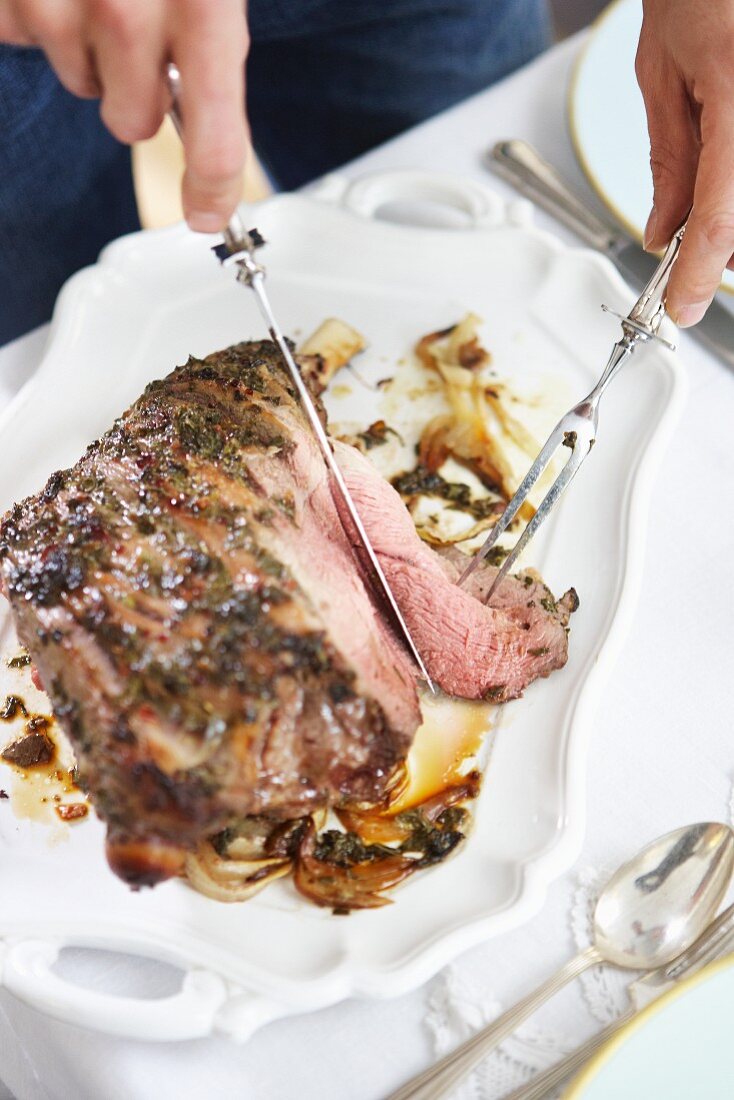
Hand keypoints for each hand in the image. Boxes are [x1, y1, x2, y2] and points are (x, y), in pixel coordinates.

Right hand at [0, 0, 248, 231]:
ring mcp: (60, 1)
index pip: (215, 145)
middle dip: (140, 90)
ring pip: (82, 84)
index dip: (211, 192)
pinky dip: (42, 16)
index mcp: (206, 3)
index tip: (207, 214)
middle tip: (145, 29)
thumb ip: (215, 40)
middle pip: (134, 122)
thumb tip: (215, 133)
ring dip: (91, 48)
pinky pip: (27, 41)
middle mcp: (129, 8)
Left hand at [636, 0, 733, 326]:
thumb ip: (670, 160)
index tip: (679, 307)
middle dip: (720, 249)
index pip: (718, 217)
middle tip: (685, 250)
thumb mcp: (662, 73)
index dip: (697, 274)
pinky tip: (727, 176)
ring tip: (710, 193)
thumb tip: (662, 233)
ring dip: (733, 223)